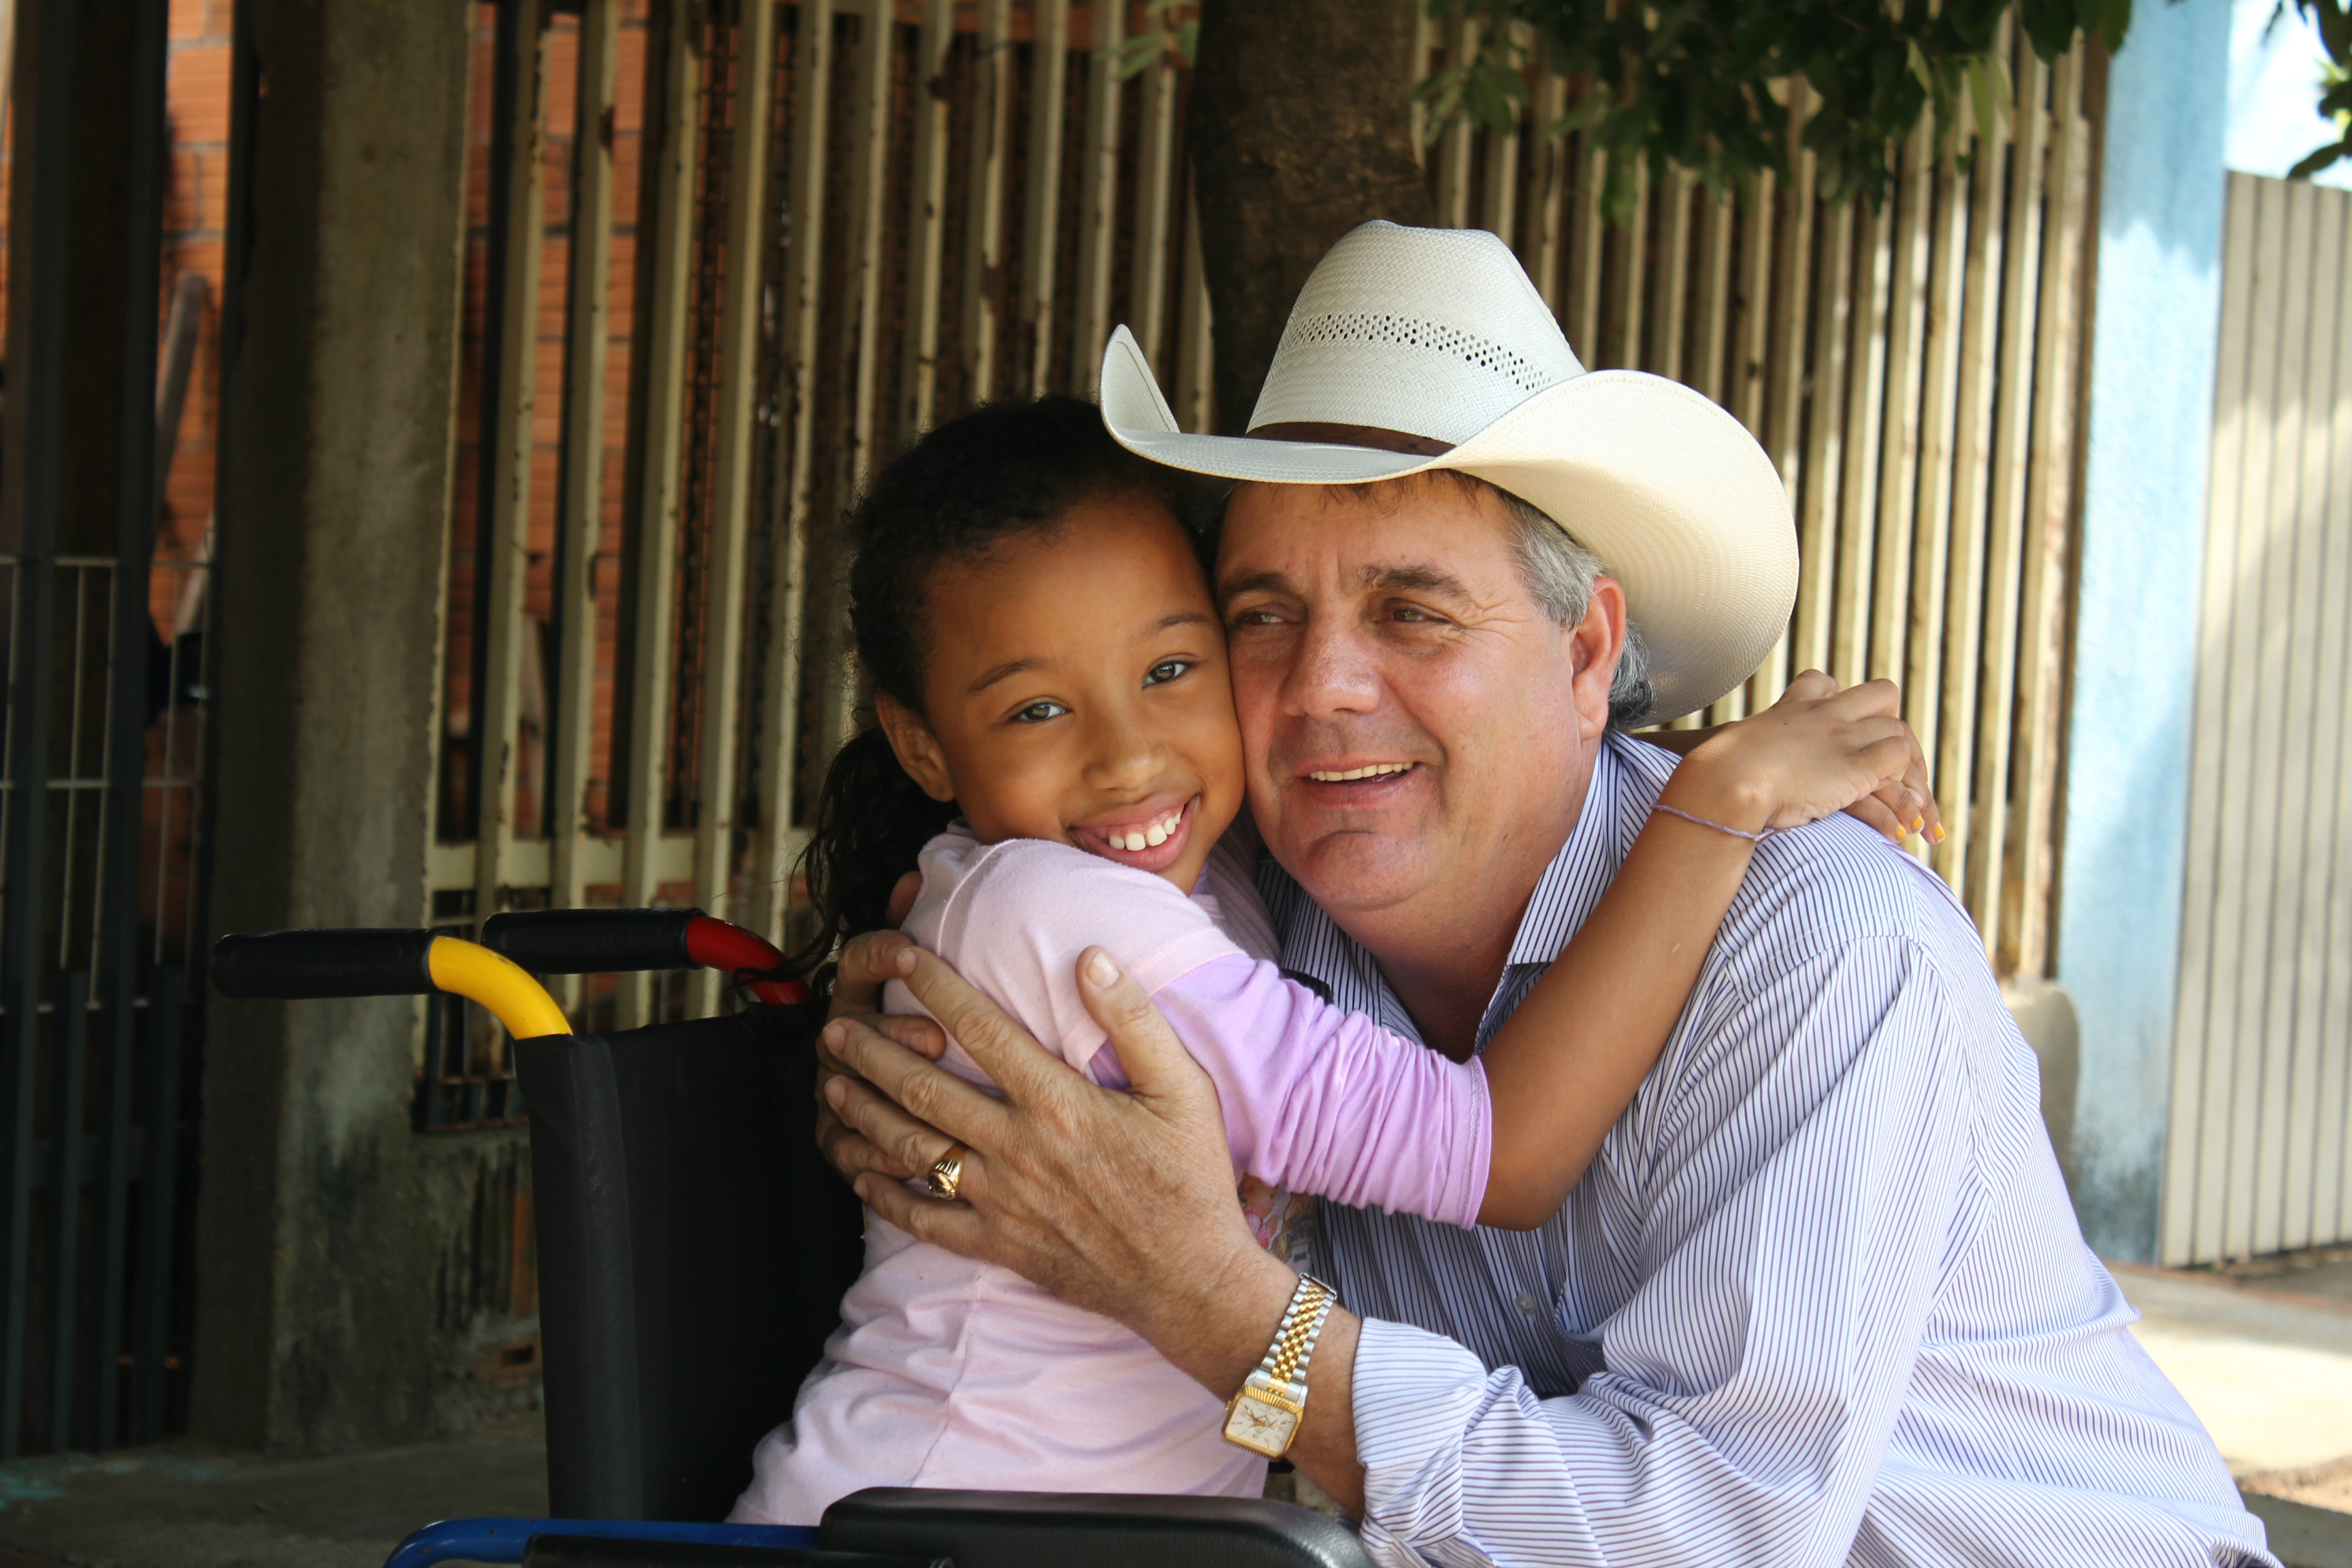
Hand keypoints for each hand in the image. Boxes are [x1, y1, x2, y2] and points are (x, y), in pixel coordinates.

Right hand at [813, 874, 939, 1185]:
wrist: (903, 1102)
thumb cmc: (926, 1031)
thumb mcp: (922, 979)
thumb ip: (918, 928)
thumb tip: (914, 876)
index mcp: (861, 996)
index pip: (855, 962)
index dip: (878, 955)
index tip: (911, 951)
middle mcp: (841, 1039)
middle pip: (852, 1029)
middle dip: (891, 1033)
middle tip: (933, 1038)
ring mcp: (835, 1089)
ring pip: (848, 1090)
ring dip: (886, 1094)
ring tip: (928, 1103)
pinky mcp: (837, 1138)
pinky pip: (846, 1148)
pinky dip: (874, 1156)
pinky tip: (908, 1160)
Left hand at [822, 942, 1291, 1388]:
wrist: (1192, 1281)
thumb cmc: (1191, 1179)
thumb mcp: (1183, 1089)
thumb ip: (1134, 1019)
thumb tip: (1091, 957)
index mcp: (1058, 1103)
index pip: (982, 1030)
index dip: (937, 988)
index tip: (905, 959)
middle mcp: (1018, 1148)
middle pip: (925, 1090)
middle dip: (873, 1053)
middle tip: (835, 1028)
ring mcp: (1002, 1201)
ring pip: (912, 1150)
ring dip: (866, 1114)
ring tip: (833, 1086)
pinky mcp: (999, 1244)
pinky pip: (926, 1220)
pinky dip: (886, 1197)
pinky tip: (861, 1174)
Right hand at [1673, 670, 1927, 839]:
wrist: (1724, 783)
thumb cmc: (1714, 779)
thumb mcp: (1725, 757)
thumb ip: (1736, 758)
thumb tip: (1705, 774)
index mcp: (1787, 711)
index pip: (1822, 684)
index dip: (1839, 703)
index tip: (1842, 729)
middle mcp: (1822, 713)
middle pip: (1879, 694)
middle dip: (1890, 727)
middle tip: (1890, 768)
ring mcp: (1843, 735)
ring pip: (1900, 730)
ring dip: (1910, 769)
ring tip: (1910, 810)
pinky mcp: (1858, 763)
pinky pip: (1901, 761)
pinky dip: (1908, 793)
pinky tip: (1901, 823)